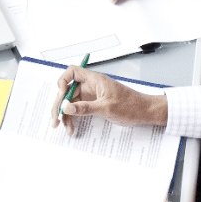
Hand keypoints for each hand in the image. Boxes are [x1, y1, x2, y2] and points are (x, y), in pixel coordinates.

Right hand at [52, 66, 166, 134]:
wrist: (144, 112)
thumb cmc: (131, 105)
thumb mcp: (106, 108)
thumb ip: (85, 108)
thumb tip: (66, 108)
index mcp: (94, 80)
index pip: (72, 72)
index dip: (62, 82)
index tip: (60, 96)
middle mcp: (91, 86)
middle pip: (68, 91)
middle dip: (60, 105)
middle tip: (55, 119)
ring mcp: (91, 96)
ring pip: (71, 103)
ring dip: (65, 115)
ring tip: (64, 128)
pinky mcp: (94, 105)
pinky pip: (78, 110)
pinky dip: (74, 118)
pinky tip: (72, 128)